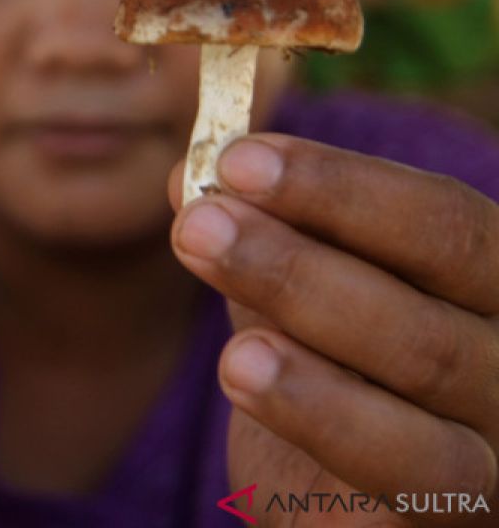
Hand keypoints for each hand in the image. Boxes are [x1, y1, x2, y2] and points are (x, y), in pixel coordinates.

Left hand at [169, 136, 498, 525]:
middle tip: (198, 225)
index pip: (444, 222)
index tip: (235, 160)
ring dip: (307, 355)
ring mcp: (498, 457)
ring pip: (421, 401)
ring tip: (226, 337)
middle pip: (427, 314)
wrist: (350, 509)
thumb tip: (185, 180)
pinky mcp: (454, 522)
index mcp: (493, 289)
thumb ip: (258, 243)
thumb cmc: (334, 380)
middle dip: (297, 264)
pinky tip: (243, 377)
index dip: (338, 186)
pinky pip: (402, 483)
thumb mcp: (297, 304)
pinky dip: (318, 424)